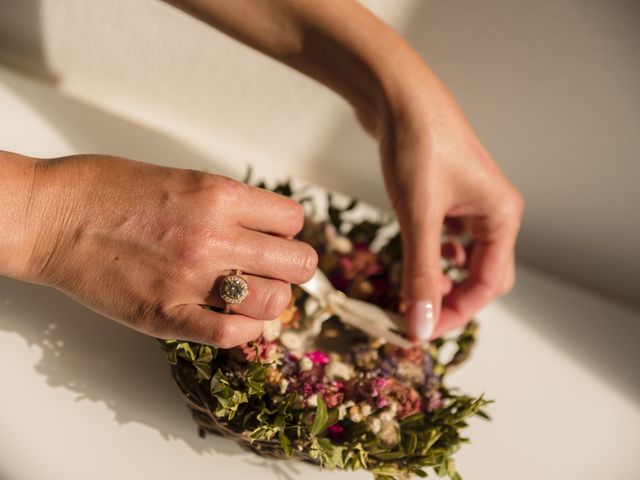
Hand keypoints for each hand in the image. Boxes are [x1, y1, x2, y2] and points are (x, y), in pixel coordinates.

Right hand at [18, 154, 317, 346]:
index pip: (292, 220)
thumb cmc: (109, 191)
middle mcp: (214, 236)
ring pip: (274, 301)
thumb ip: (229, 207)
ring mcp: (191, 278)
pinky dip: (245, 331)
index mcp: (219, 195)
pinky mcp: (165, 315)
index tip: (275, 238)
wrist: (53, 216)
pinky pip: (231, 333)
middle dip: (292, 267)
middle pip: (298, 263)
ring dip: (271, 300)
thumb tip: (265, 232)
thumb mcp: (183, 179)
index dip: (287, 231)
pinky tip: (236, 320)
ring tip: (251, 294)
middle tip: (272, 270)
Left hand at [371, 76, 523, 340]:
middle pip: (480, 274)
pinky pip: (445, 239)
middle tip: (415, 317)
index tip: (422, 331)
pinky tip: (415, 258)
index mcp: (501, 217)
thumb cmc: (418, 146)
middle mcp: (492, 212)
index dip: (457, 313)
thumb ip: (422, 273)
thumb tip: (421, 325)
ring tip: (410, 291)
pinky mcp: (447, 196)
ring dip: (439, 279)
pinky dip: (431, 256)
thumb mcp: (419, 216)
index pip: (489, 284)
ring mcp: (469, 204)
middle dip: (450, 299)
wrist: (398, 96)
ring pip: (461, 258)